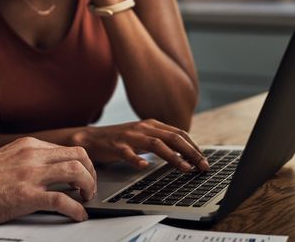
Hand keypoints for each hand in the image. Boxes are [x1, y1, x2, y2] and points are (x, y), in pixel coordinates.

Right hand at [0, 137, 96, 225]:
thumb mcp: (5, 159)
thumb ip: (25, 160)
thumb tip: (44, 171)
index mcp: (28, 146)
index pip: (67, 149)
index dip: (81, 164)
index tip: (84, 176)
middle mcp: (32, 155)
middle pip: (78, 155)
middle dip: (90, 172)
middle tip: (89, 188)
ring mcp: (30, 174)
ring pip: (76, 172)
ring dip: (88, 186)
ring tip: (86, 198)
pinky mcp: (26, 196)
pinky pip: (62, 201)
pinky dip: (76, 209)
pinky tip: (78, 215)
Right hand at [70, 119, 208, 172]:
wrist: (90, 138)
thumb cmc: (119, 140)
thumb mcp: (143, 137)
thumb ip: (161, 141)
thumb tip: (185, 153)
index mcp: (151, 125)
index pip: (179, 133)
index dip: (194, 146)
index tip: (205, 160)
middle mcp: (143, 128)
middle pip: (172, 138)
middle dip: (191, 152)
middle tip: (203, 166)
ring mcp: (129, 136)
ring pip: (155, 144)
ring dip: (173, 157)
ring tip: (185, 168)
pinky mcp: (115, 146)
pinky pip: (127, 153)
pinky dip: (137, 159)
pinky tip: (144, 166)